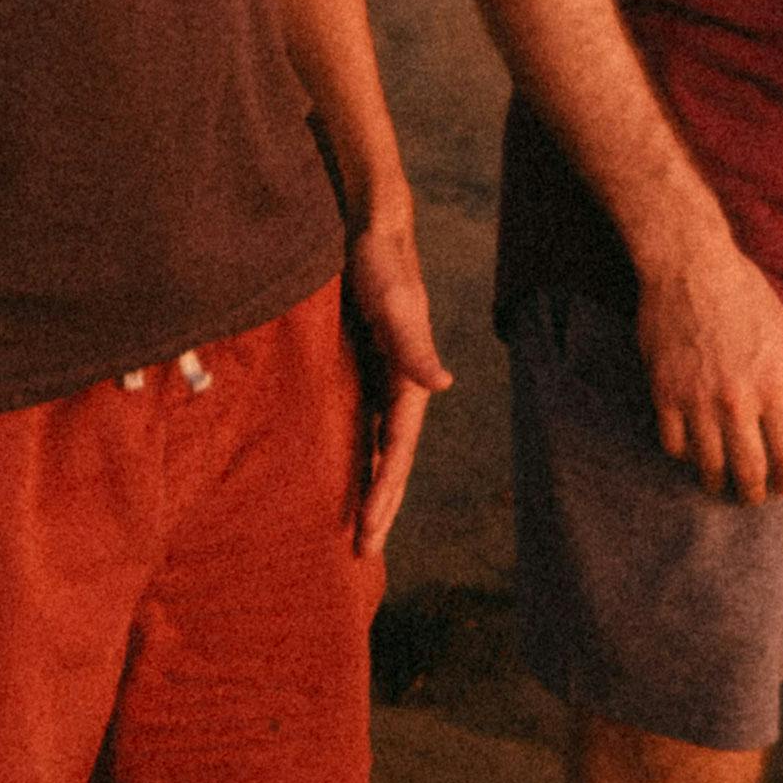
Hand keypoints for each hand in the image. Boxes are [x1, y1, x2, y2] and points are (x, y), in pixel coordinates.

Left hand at [342, 200, 450, 556]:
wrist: (367, 228)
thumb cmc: (381, 263)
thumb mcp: (396, 301)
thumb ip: (414, 344)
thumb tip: (444, 384)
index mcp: (411, 380)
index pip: (398, 451)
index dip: (385, 493)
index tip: (368, 532)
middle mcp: (398, 387)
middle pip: (392, 460)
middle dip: (382, 507)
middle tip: (363, 553)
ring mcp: (378, 380)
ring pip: (376, 448)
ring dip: (370, 488)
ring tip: (356, 531)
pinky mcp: (357, 369)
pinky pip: (357, 426)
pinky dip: (353, 457)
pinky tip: (338, 476)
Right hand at [639, 225, 782, 502]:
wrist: (689, 265)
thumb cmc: (742, 291)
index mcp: (774, 384)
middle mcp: (738, 399)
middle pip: (749, 471)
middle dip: (752, 493)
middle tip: (750, 495)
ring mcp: (698, 399)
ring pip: (708, 465)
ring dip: (715, 481)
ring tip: (718, 481)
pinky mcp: (664, 392)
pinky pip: (673, 444)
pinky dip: (683, 453)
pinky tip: (690, 449)